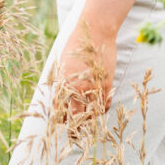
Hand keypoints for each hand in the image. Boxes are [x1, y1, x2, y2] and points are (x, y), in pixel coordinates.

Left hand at [55, 17, 116, 133]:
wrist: (95, 31)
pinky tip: (99, 109)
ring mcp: (93, 87)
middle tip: (73, 134)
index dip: (59, 119)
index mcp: (63, 82)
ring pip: (90, 115)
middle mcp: (77, 88)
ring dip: (88, 121)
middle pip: (73, 117)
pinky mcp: (106, 84)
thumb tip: (59, 95)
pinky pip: (105, 105)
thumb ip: (62, 80)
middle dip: (72, 128)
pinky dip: (102, 110)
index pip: (58, 110)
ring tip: (87, 122)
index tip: (61, 124)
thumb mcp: (63, 63)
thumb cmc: (76, 44)